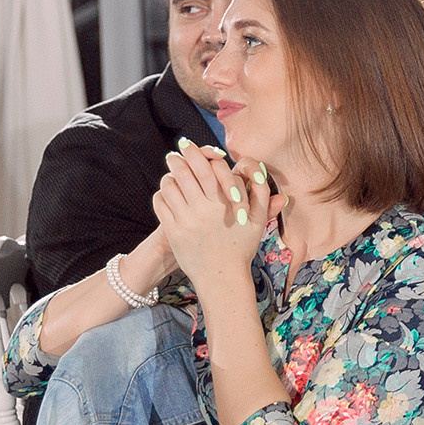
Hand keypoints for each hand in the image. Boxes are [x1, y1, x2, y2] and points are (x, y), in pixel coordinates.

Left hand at [152, 142, 280, 289]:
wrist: (222, 277)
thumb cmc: (242, 247)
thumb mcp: (259, 222)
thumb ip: (262, 194)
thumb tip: (258, 170)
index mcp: (226, 203)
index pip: (210, 167)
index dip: (202, 154)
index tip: (196, 148)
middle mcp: (205, 208)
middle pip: (186, 171)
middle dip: (181, 157)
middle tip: (178, 151)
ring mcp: (186, 219)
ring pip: (171, 185)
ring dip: (170, 175)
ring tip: (172, 171)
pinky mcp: (173, 230)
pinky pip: (161, 203)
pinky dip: (162, 193)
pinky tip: (168, 193)